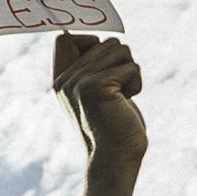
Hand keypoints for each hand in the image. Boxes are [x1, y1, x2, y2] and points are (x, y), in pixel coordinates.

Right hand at [51, 33, 145, 168]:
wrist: (115, 157)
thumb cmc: (114, 124)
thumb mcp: (96, 91)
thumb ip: (92, 66)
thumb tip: (103, 39)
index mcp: (60, 80)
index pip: (65, 38)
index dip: (89, 42)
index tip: (102, 67)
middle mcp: (65, 80)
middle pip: (104, 41)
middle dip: (120, 62)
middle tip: (114, 91)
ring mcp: (79, 83)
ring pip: (120, 49)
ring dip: (130, 72)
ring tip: (120, 96)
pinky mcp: (98, 87)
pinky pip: (131, 66)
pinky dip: (136, 83)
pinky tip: (125, 101)